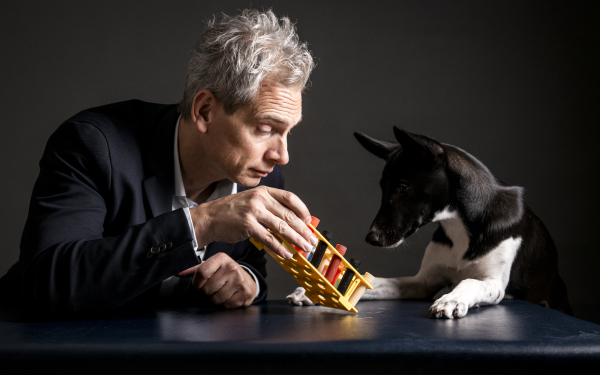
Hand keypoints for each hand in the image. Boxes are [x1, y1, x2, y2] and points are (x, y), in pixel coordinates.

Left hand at [189, 253, 256, 307]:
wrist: (247, 280)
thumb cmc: (225, 273)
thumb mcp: (211, 267)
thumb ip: (194, 269)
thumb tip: (177, 272)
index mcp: (221, 258)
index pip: (201, 273)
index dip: (196, 284)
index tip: (198, 287)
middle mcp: (232, 267)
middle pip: (207, 288)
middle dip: (206, 292)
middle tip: (213, 288)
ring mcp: (240, 280)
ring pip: (216, 299)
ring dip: (216, 299)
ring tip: (222, 292)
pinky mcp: (245, 292)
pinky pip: (226, 305)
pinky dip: (225, 304)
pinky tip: (230, 296)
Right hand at [190, 186, 317, 258]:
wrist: (209, 218)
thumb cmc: (231, 212)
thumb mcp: (252, 201)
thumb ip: (269, 207)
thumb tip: (291, 222)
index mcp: (264, 191)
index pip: (290, 198)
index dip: (302, 210)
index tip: (309, 221)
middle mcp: (260, 199)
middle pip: (289, 215)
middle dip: (303, 230)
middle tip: (311, 240)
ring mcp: (254, 212)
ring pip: (282, 228)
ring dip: (296, 240)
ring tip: (304, 248)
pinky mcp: (248, 226)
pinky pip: (269, 239)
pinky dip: (280, 248)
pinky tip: (287, 254)